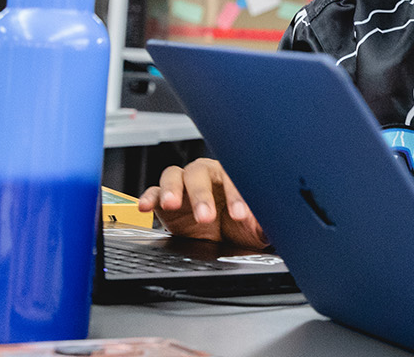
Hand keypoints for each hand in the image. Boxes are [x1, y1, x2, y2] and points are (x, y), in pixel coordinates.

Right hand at [137, 158, 268, 248]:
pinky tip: (146, 207)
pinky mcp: (164, 199)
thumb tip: (267, 225)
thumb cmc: (239, 226)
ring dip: (172, 189)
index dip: (236, 195)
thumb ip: (261, 224)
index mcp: (231, 178)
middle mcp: (206, 176)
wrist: (220, 240)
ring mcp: (183, 186)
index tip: (239, 215)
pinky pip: (153, 192)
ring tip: (172, 204)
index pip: (234, 179)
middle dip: (202, 195)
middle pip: (200, 174)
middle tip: (205, 217)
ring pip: (174, 175)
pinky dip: (149, 197)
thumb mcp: (254, 229)